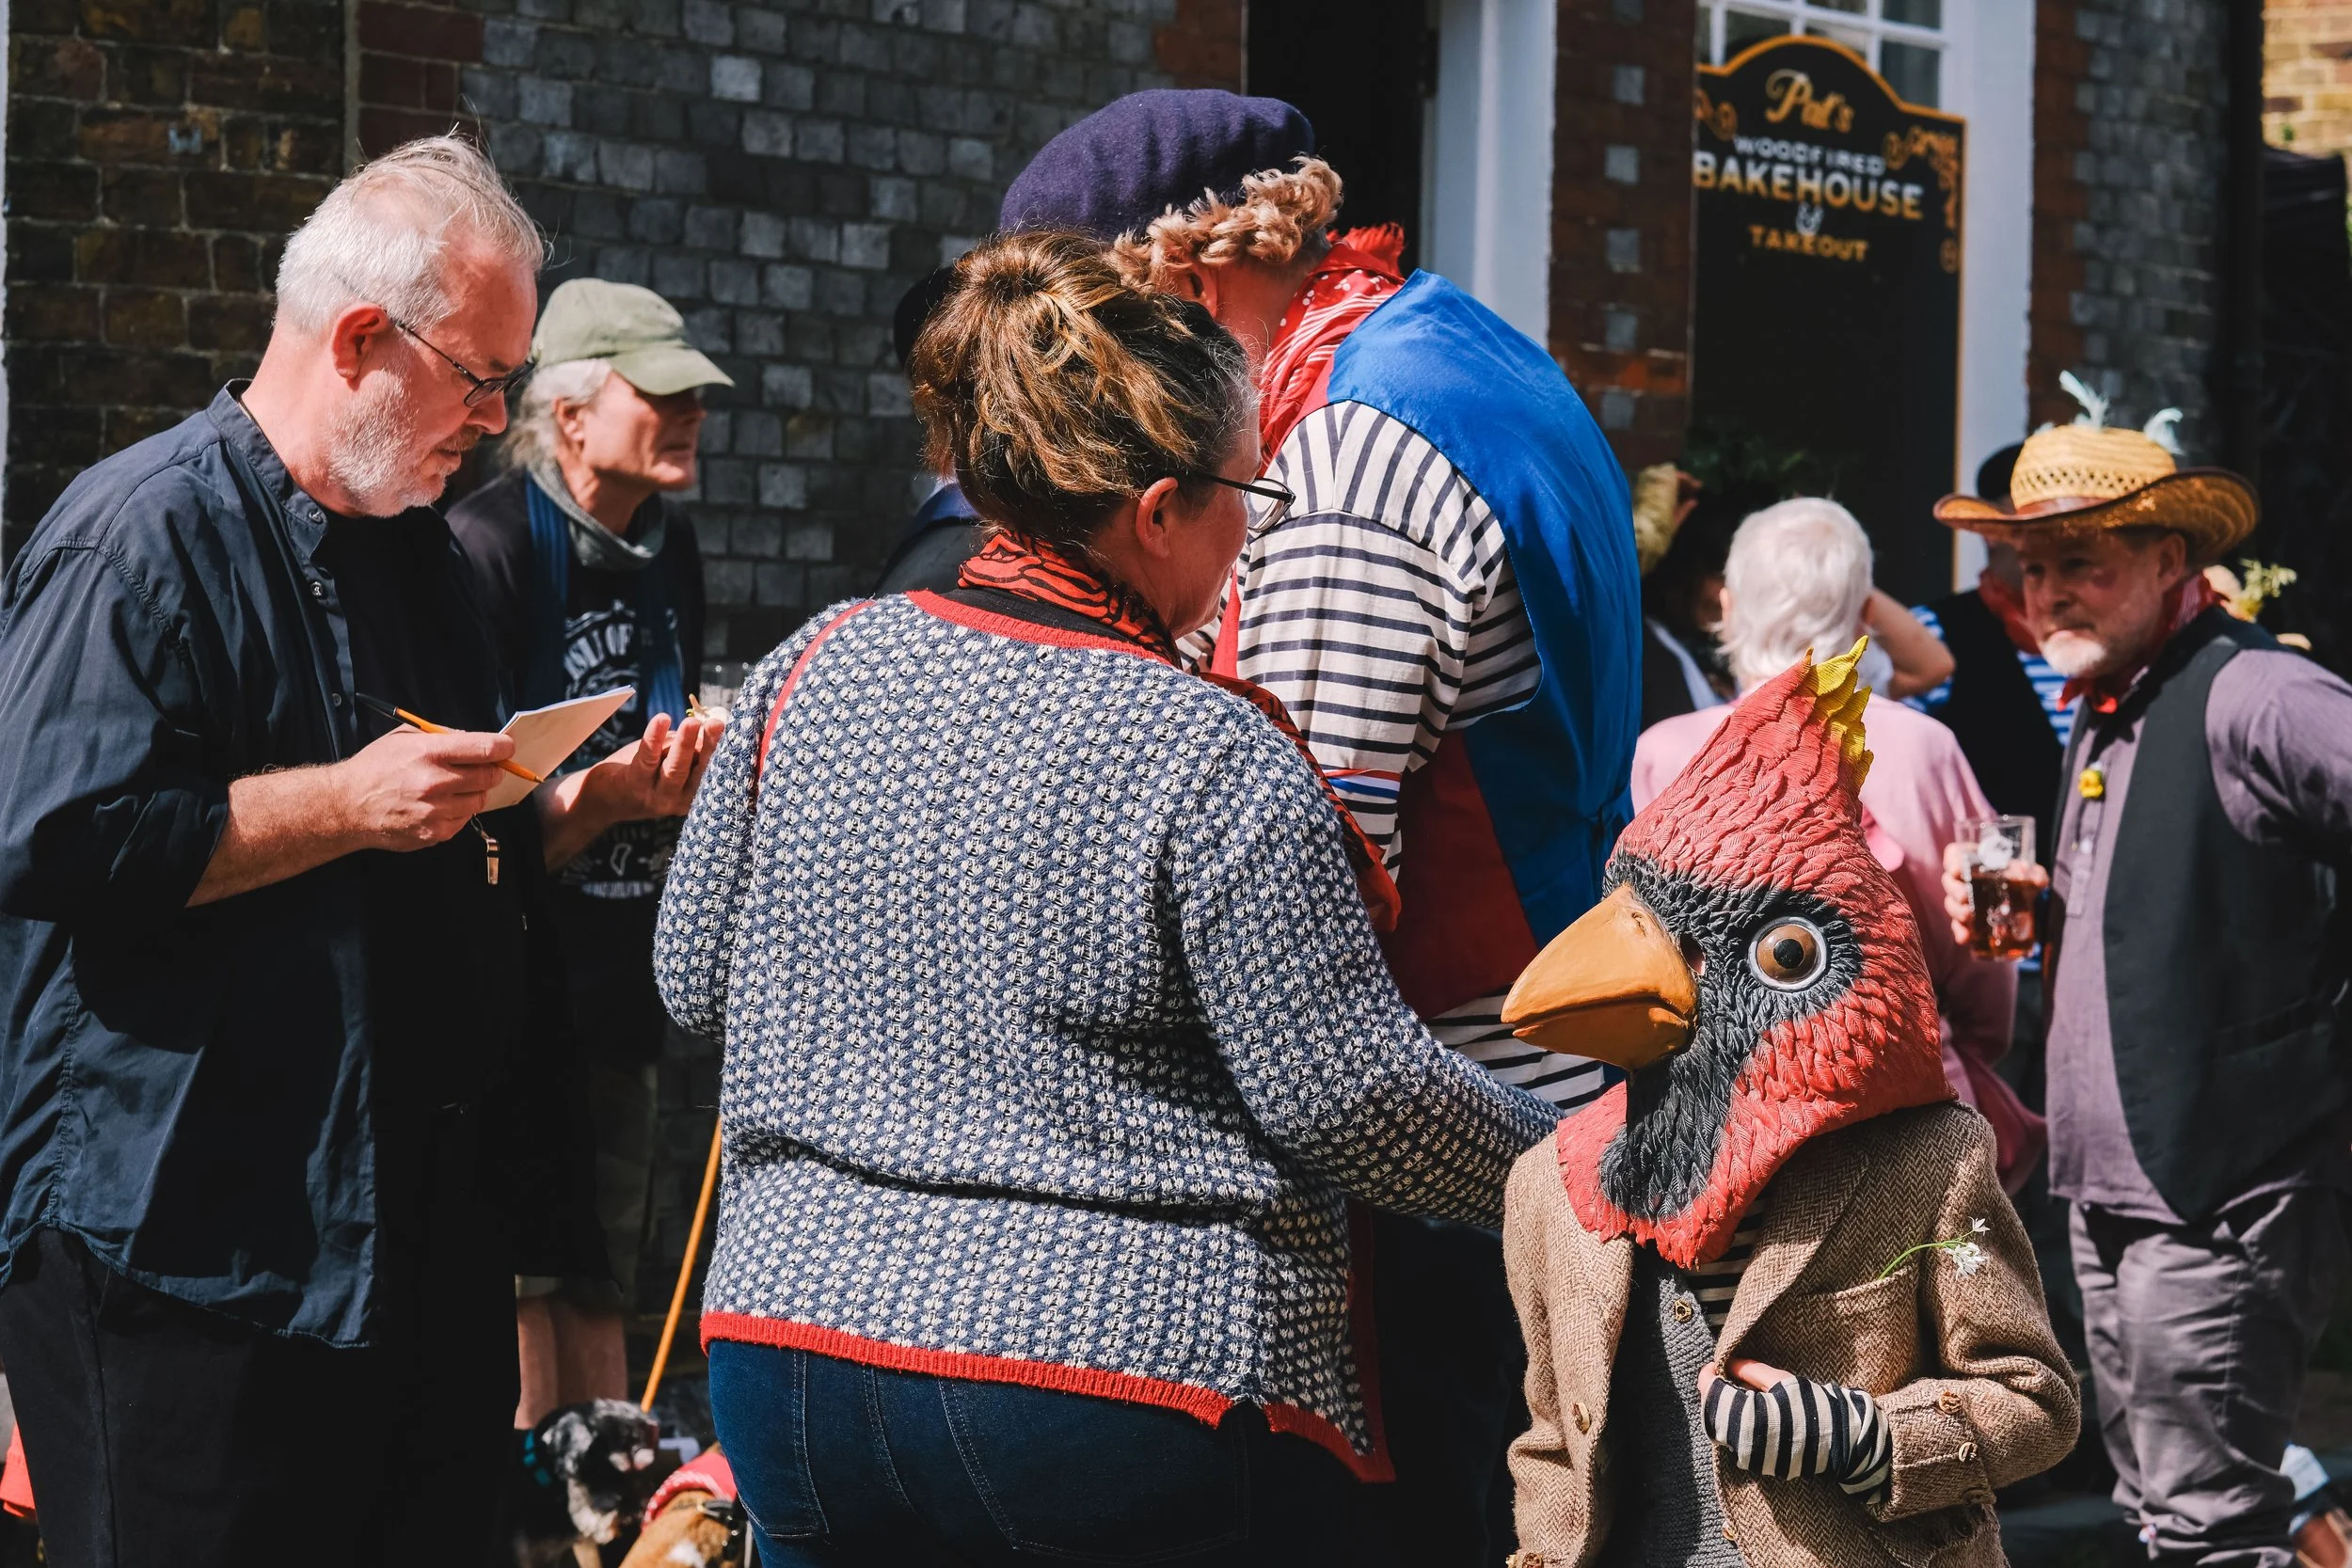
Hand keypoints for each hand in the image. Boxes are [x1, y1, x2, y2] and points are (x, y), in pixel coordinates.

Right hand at [333, 726, 515, 850]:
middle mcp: (435, 783)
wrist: (347, 806)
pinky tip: (440, 804)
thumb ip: (443, 736)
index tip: (506, 748)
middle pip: (490, 776)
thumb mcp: (405, 737)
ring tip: (453, 786)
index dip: (503, 747)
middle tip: (482, 767)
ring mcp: (436, 811)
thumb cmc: (376, 767)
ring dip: (474, 791)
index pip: (485, 749)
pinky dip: (459, 811)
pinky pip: (465, 819)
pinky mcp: (434, 833)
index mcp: (429, 753)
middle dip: (491, 770)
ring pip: (480, 800)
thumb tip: (477, 741)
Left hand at [537, 711, 724, 870]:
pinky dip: (655, 738)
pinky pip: (647, 759)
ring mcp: (655, 797)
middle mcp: (678, 801)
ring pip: (674, 769)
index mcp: (693, 795)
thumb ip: (689, 749)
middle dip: (710, 747)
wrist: (600, 798)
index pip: (713, 773)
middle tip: (716, 724)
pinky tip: (662, 720)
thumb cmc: (641, 774)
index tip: (733, 729)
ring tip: (692, 723)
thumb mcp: (668, 762)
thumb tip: (714, 725)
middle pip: (699, 772)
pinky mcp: (633, 786)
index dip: (723, 750)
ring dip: (685, 744)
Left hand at [1698, 1357, 1890, 1494]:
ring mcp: (1750, 1457)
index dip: (1708, 1376)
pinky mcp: (1758, 1465)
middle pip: (1711, 1413)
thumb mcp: (1782, 1381)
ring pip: (1721, 1429)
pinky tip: (1749, 1411)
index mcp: (1748, 1418)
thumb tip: (1728, 1364)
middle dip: (1714, 1393)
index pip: (1711, 1394)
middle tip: (1725, 1376)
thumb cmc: (1814, 1407)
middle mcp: (1744, 1442)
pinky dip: (1734, 1424)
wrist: (1842, 1443)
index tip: (1714, 1364)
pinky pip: (1735, 1441)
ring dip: (1723, 1409)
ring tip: (1740, 1392)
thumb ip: (1751, 1371)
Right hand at [1941, 843, 2048, 949]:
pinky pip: (1958, 925)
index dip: (1952, 860)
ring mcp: (1963, 900)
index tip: (1957, 870)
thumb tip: (2024, 873)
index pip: (1954, 854)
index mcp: (1975, 861)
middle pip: (1949, 881)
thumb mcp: (2032, 874)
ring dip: (1955, 910)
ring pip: (1951, 903)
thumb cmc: (2024, 880)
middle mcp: (1964, 879)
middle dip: (1954, 890)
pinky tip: (1965, 938)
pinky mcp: (1967, 920)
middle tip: (1965, 896)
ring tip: (1967, 915)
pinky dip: (1959, 931)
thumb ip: (2033, 872)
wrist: (2029, 902)